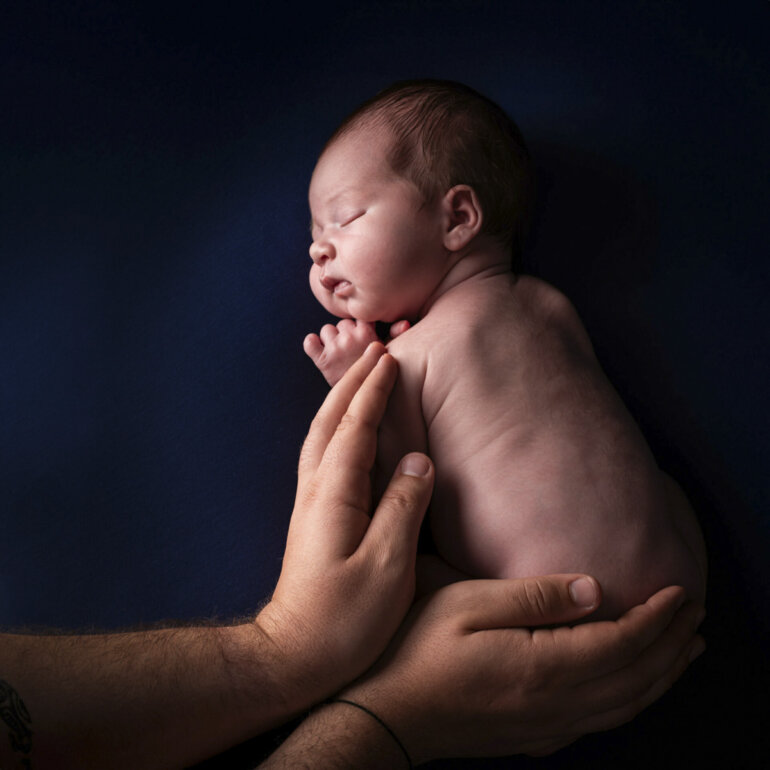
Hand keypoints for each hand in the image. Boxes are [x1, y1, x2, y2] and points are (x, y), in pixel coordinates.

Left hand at [256, 342, 434, 711]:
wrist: (292, 656)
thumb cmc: (343, 620)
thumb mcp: (386, 568)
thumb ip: (403, 508)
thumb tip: (418, 461)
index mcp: (334, 495)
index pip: (354, 427)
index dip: (372, 391)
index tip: (389, 359)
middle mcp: (316, 491)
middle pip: (329, 421)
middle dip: (351, 382)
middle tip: (373, 351)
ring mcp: (310, 504)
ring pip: (321, 435)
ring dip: (340, 400)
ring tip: (360, 377)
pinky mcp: (313, 518)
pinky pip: (322, 455)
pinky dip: (336, 427)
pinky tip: (347, 431)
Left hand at [304, 319, 410, 385]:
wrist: (364, 401)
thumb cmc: (380, 374)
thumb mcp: (392, 352)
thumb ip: (397, 335)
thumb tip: (406, 323)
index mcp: (367, 333)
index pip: (358, 317)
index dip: (359, 327)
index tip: (362, 338)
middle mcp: (350, 338)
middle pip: (342, 324)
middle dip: (345, 333)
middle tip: (352, 350)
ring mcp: (334, 348)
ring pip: (326, 330)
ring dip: (330, 339)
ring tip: (339, 353)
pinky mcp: (321, 359)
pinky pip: (310, 343)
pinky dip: (312, 344)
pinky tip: (318, 350)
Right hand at [341, 576, 704, 763]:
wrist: (385, 715)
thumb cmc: (416, 649)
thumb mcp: (466, 605)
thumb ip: (534, 597)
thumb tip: (595, 589)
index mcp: (543, 667)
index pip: (622, 642)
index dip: (657, 617)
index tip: (681, 591)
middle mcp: (556, 704)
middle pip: (635, 677)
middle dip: (673, 645)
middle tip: (697, 615)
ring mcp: (547, 726)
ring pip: (625, 705)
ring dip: (661, 676)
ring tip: (684, 652)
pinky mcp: (534, 735)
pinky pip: (602, 723)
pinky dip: (632, 701)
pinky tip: (633, 689)